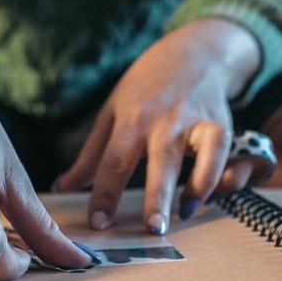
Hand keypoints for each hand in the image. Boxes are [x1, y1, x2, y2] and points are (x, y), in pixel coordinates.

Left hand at [53, 20, 261, 233]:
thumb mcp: (112, 112)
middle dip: (154, 197)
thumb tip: (62, 187)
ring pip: (193, 158)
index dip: (105, 194)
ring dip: (190, 189)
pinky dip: (213, 178)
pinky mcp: (219, 124)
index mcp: (131, 118)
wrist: (194, 51)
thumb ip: (90, 154)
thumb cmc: (146, 86)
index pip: (114, 161)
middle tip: (149, 229)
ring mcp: (193, 121)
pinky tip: (200, 201)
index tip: (97, 223)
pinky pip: (219, 154)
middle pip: (157, 162)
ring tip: (180, 219)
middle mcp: (162, 120)